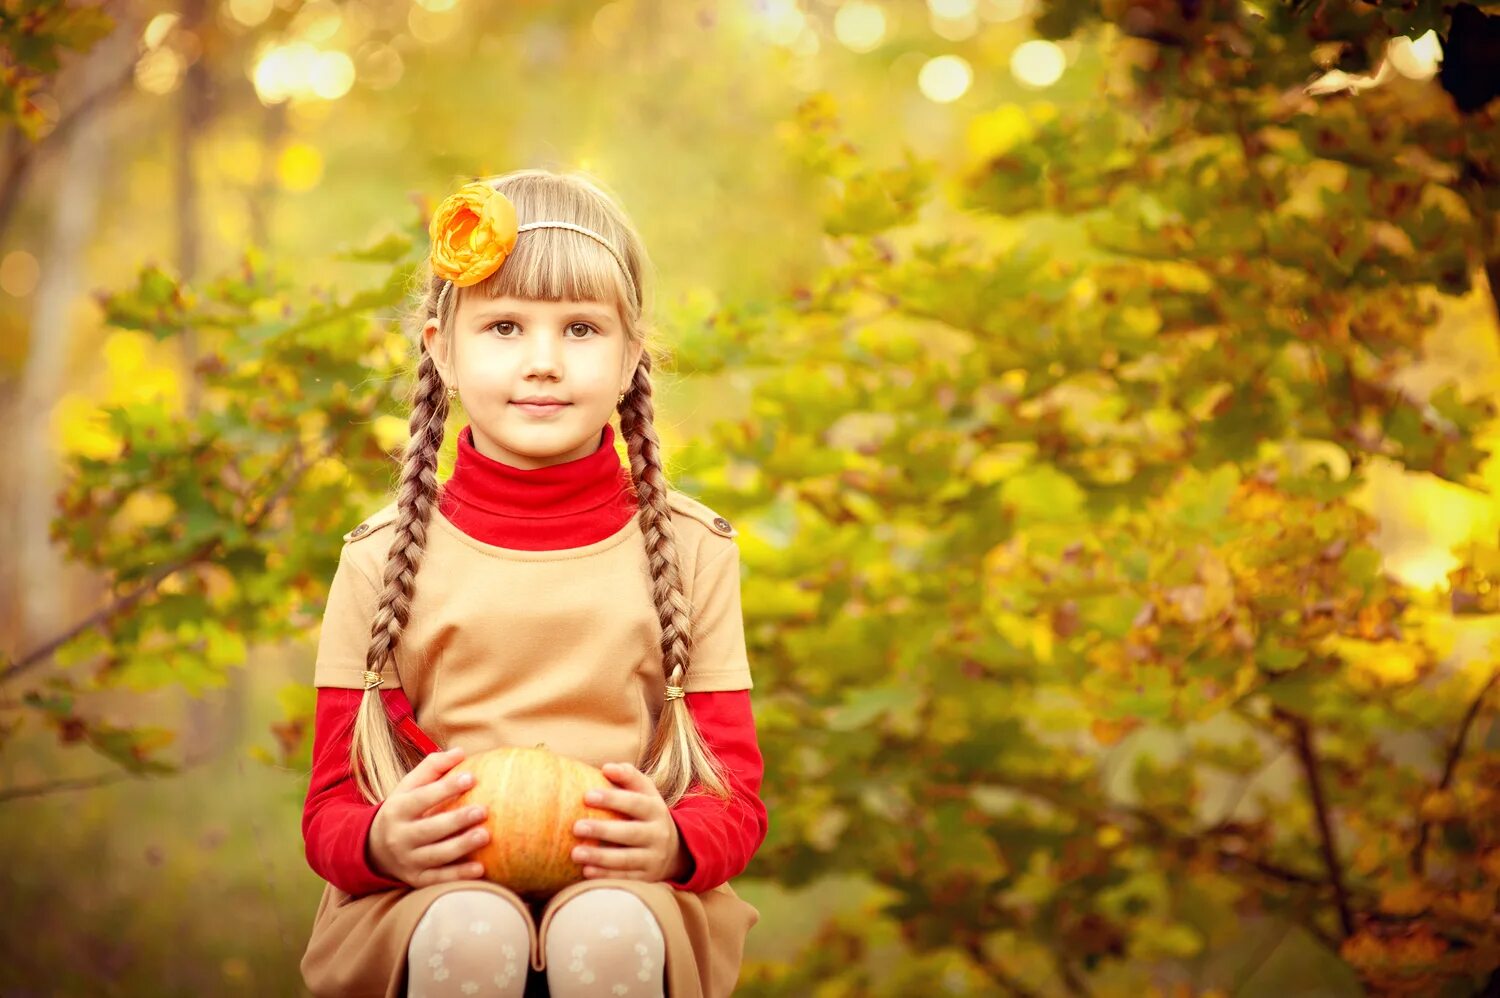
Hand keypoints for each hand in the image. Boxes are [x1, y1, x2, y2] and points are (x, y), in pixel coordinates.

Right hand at [368, 747, 491, 887]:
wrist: (375, 848)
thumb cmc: (403, 809)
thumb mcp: (409, 786)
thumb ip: (433, 767)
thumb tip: (461, 752)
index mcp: (397, 810)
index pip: (422, 798)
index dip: (446, 788)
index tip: (471, 777)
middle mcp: (399, 837)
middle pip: (429, 829)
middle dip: (456, 820)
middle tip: (484, 810)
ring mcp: (407, 860)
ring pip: (435, 855)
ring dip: (461, 846)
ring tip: (486, 835)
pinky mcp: (417, 879)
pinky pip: (439, 878)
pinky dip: (459, 875)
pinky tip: (481, 869)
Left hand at [571, 762, 688, 882]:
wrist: (675, 850)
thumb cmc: (647, 814)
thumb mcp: (646, 793)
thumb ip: (629, 777)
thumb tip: (607, 768)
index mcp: (655, 809)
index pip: (635, 802)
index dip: (613, 798)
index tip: (587, 795)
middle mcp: (657, 834)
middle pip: (631, 832)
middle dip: (603, 830)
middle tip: (576, 827)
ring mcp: (653, 857)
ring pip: (626, 859)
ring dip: (600, 857)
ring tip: (575, 853)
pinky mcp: (646, 877)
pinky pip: (625, 877)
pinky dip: (605, 875)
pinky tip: (586, 871)